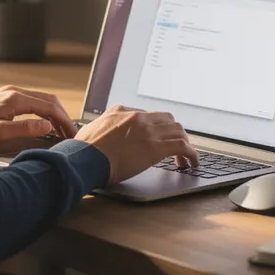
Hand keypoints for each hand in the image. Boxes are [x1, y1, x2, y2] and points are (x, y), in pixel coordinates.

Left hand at [0, 85, 78, 147]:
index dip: (63, 120)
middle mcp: (16, 92)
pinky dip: (45, 111)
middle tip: (71, 133)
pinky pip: (34, 101)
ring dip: (55, 113)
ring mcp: (13, 93)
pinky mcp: (9, 97)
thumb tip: (47, 126)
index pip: (48, 106)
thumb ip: (24, 128)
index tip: (72, 133)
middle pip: (49, 100)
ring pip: (42, 99)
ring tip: (62, 130)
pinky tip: (47, 122)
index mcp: (16, 99)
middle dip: (63, 116)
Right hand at [74, 105, 198, 183]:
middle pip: (167, 119)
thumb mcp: (90, 130)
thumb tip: (100, 136)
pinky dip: (192, 154)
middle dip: (173, 132)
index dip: (156, 127)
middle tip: (174, 146)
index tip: (158, 137)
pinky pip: (183, 147)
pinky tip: (192, 163)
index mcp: (121, 111)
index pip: (148, 114)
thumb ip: (101, 129)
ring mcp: (148, 130)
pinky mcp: (156, 147)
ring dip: (184, 144)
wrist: (84, 159)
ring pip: (178, 131)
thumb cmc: (83, 150)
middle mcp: (137, 117)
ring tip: (184, 157)